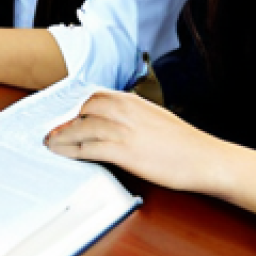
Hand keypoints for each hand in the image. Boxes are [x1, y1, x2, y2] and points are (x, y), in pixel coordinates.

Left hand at [44, 90, 224, 192]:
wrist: (206, 159)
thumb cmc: (183, 142)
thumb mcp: (154, 115)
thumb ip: (131, 112)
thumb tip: (111, 114)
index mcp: (131, 100)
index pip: (92, 95)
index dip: (73, 104)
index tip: (60, 111)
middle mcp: (123, 110)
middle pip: (81, 109)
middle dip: (63, 118)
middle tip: (51, 127)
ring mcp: (122, 130)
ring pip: (79, 128)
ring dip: (60, 135)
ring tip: (49, 141)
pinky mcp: (124, 152)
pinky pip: (88, 149)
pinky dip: (71, 150)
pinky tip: (63, 153)